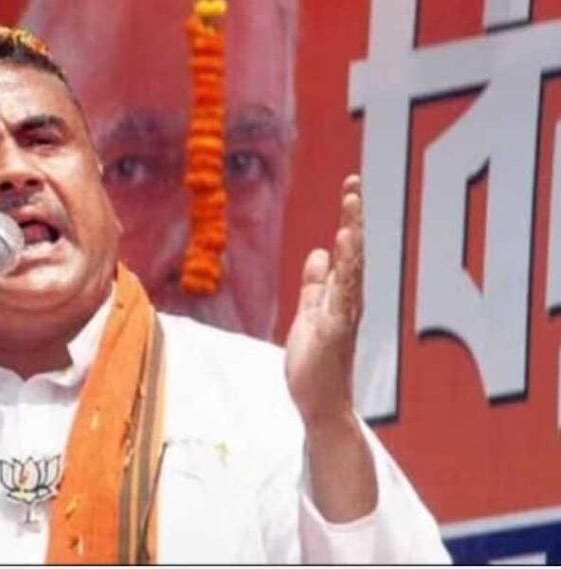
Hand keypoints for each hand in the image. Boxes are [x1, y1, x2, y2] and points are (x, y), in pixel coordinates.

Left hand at [284, 175, 362, 428]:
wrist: (321, 405)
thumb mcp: (311, 314)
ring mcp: (343, 318)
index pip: (347, 252)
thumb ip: (315, 286)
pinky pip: (339, 300)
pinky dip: (342, 276)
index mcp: (340, 297)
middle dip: (354, 220)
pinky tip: (340, 252)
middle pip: (354, 255)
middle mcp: (347, 303)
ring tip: (351, 209)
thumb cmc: (317, 365)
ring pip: (351, 273)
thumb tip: (321, 253)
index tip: (352, 187)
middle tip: (354, 185)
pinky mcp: (333, 334)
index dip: (350, 220)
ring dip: (352, 241)